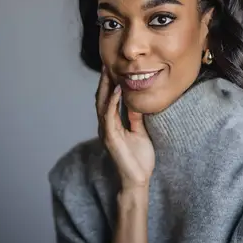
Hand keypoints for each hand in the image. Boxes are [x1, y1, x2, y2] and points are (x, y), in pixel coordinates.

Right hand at [96, 67, 154, 190]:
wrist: (137, 180)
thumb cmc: (139, 159)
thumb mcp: (140, 132)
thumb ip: (135, 117)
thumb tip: (135, 101)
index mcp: (112, 124)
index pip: (108, 99)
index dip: (109, 83)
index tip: (112, 67)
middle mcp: (106, 126)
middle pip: (102, 98)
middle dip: (104, 80)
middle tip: (106, 62)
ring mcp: (106, 131)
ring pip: (102, 104)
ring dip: (105, 87)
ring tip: (109, 71)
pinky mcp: (110, 137)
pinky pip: (109, 116)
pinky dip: (112, 101)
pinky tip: (117, 90)